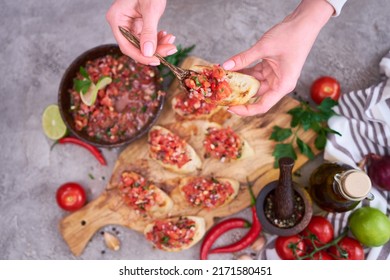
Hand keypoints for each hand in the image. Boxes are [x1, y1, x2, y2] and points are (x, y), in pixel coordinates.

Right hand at [106, 0, 176, 64]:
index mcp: (117, 19)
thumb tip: (148, 53)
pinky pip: (147, 37)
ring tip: (171, 40)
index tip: (156, 61)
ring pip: (143, 43)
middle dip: (154, 50)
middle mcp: (121, 23)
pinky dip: (158, 38)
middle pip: (136, 46)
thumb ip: (149, 32)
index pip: (126, 46)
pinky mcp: (138, 23)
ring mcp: (129, 23)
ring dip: (159, 45)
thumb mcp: (151, 9)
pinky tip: (167, 35)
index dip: (141, 56)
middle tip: (171, 49)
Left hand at [223, 0, 333, 115]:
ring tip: (224, 79)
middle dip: (239, 93)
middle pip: (256, 95)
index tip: (231, 108)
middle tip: (222, 92)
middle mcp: (279, 83)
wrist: (304, 22)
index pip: (263, 105)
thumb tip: (226, 66)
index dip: (246, 110)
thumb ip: (244, 58)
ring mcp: (275, 76)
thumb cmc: (291, 36)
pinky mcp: (271, 68)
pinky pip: (255, 74)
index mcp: (283, 85)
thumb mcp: (264, 48)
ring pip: (254, 84)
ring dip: (240, 81)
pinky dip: (245, 71)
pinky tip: (232, 68)